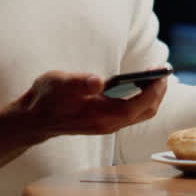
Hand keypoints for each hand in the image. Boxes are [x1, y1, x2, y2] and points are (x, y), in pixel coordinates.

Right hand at [17, 70, 166, 136]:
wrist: (33, 120)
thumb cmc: (46, 98)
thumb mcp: (58, 83)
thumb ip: (79, 82)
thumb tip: (99, 81)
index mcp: (100, 116)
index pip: (137, 106)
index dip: (153, 90)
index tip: (161, 72)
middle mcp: (108, 124)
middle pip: (145, 112)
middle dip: (158, 92)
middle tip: (162, 69)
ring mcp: (107, 125)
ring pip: (140, 114)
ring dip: (151, 95)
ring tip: (155, 74)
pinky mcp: (105, 123)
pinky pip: (132, 113)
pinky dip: (141, 99)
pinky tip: (141, 83)